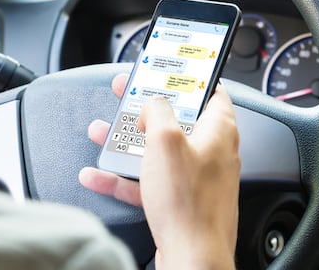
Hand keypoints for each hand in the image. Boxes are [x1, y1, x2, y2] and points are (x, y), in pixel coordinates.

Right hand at [79, 74, 240, 269]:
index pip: (209, 90)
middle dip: (145, 109)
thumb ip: (158, 111)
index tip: (164, 68)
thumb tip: (153, 101)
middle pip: (177, 120)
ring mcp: (196, 179)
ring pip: (158, 151)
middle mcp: (212, 153)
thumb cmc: (189, 205)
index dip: (185, 77)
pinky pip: (149, 182)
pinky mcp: (180, 203)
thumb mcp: (165, 141)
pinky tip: (99, 174)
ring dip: (127, 142)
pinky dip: (124, 177)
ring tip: (102, 132)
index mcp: (219, 130)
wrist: (192, 260)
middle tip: (125, 96)